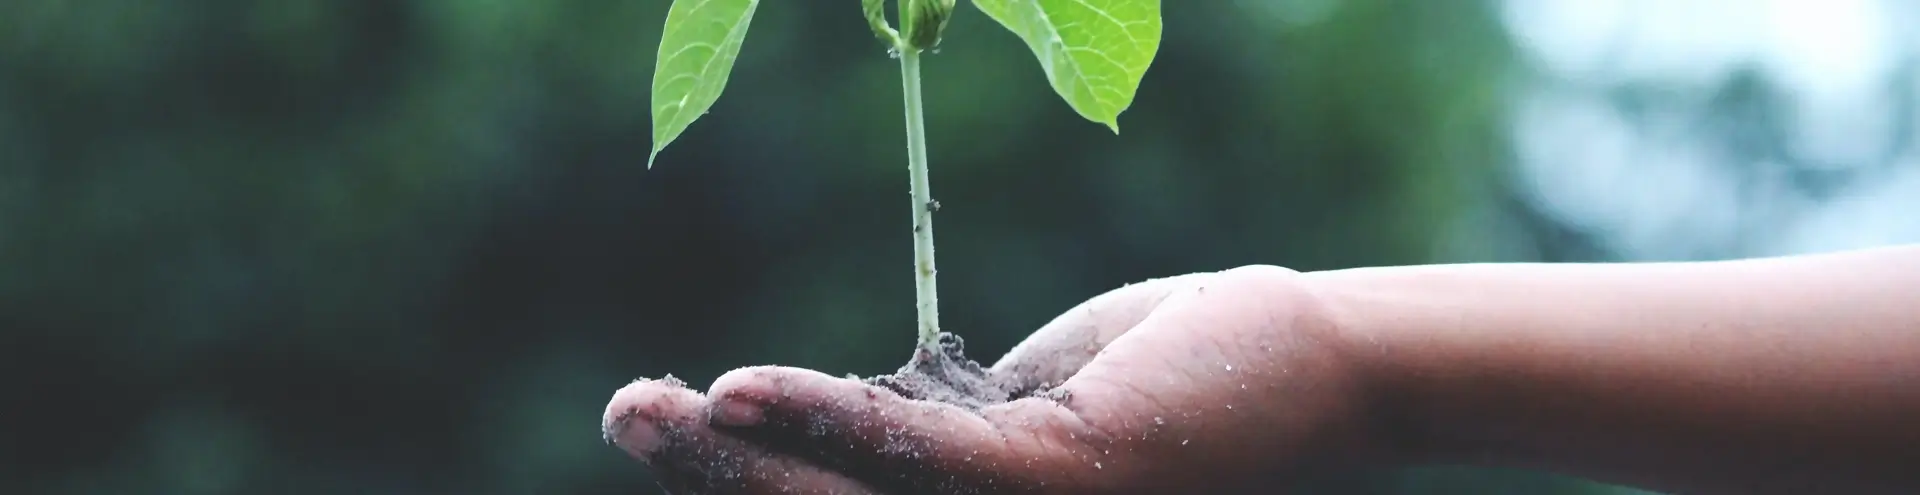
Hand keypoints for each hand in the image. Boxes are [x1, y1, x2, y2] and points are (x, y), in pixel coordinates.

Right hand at [602, 265, 1390, 492]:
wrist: (1325, 370)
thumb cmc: (1183, 383)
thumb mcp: (1029, 416)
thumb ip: (939, 438)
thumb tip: (840, 426)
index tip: (680, 439)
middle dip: (712, 484)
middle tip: (627, 413)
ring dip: (737, 462)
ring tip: (648, 407)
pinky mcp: (1067, 488)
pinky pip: (921, 462)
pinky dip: (824, 425)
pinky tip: (741, 392)